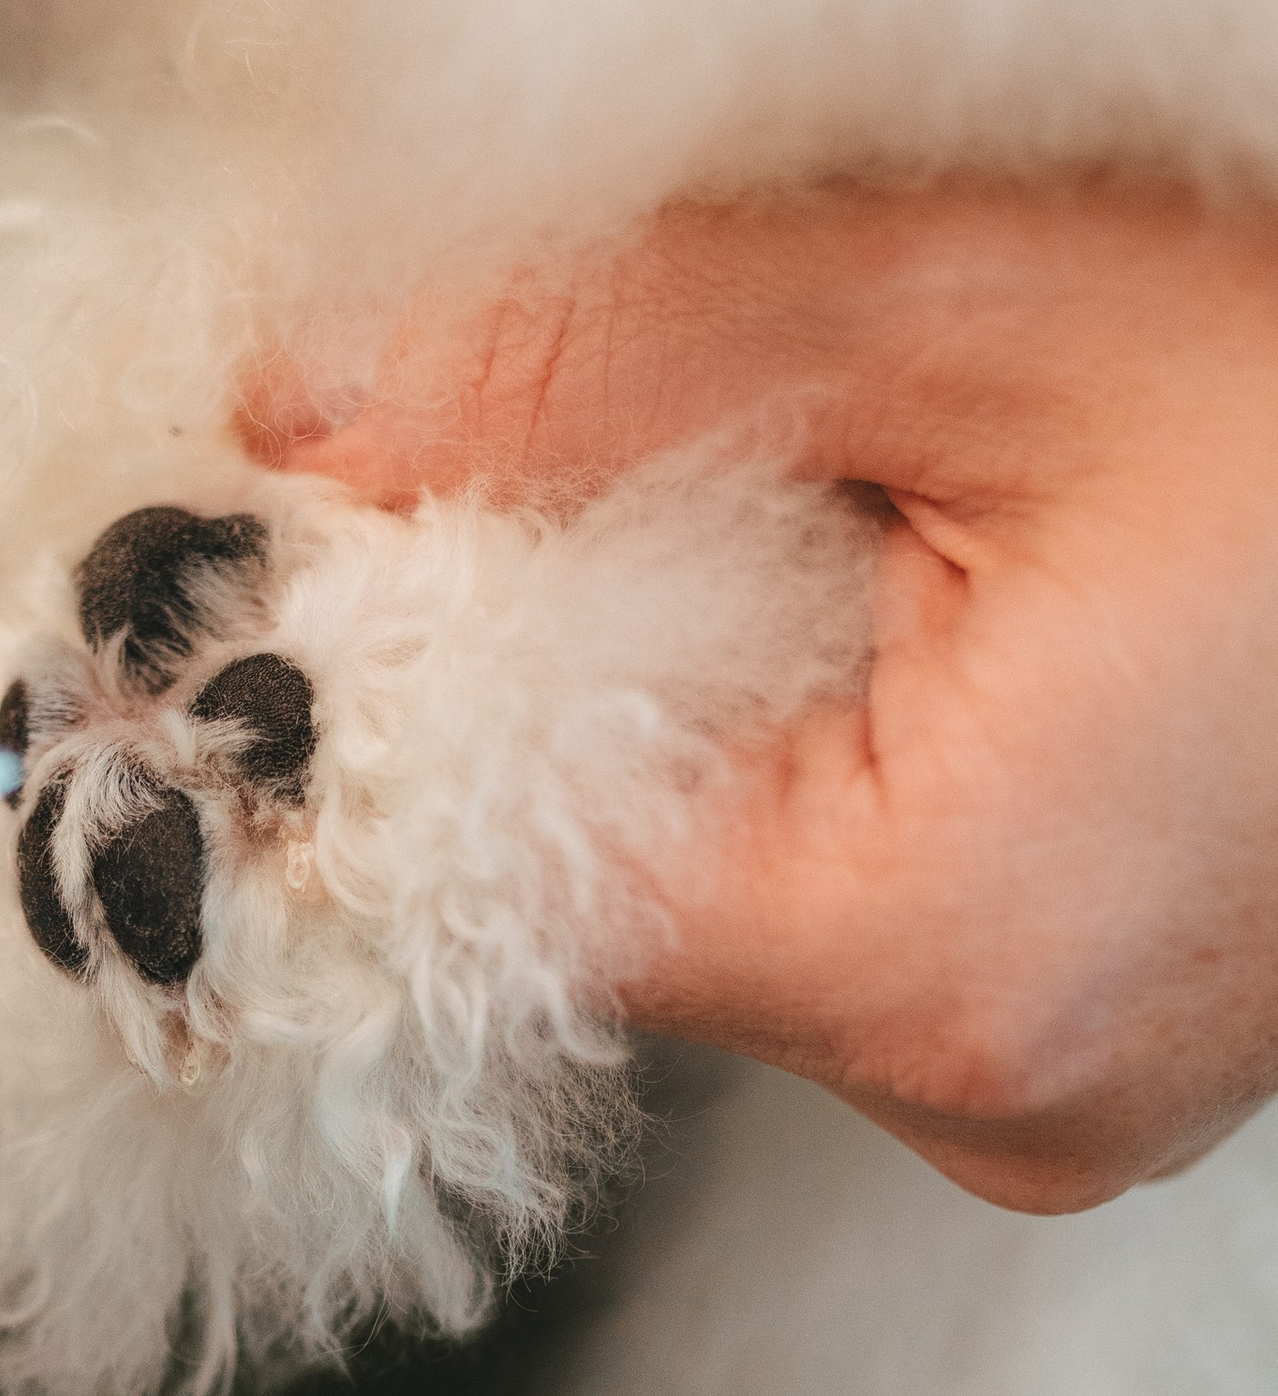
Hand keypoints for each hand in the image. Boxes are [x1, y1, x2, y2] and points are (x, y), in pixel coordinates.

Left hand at [264, 183, 1277, 1210]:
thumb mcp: (983, 302)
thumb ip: (608, 358)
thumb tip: (309, 402)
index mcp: (948, 956)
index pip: (502, 876)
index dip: (400, 687)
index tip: (332, 531)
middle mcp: (992, 1089)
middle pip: (606, 890)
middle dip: (577, 660)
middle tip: (669, 457)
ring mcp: (1052, 1092)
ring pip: (727, 896)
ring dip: (716, 699)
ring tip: (877, 527)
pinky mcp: (1086, 1050)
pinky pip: (854, 909)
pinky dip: (830, 756)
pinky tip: (935, 618)